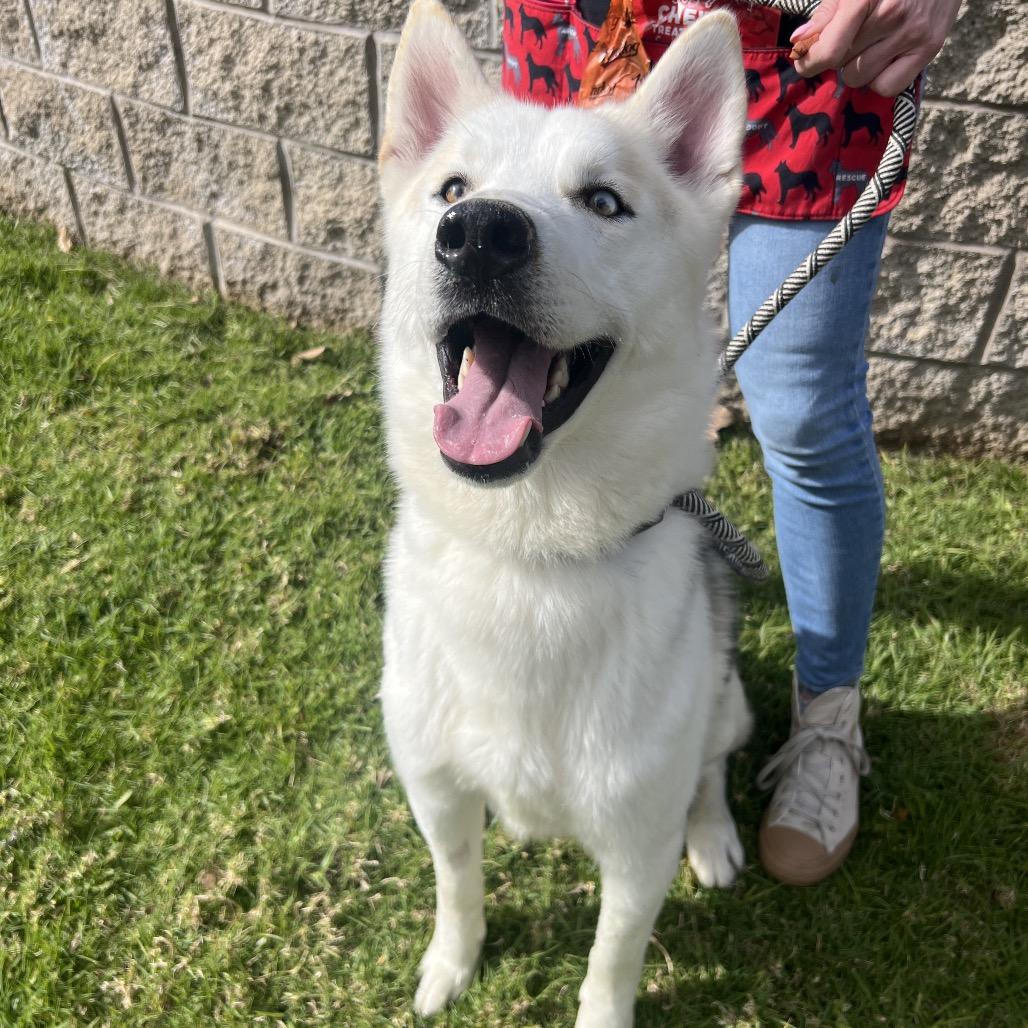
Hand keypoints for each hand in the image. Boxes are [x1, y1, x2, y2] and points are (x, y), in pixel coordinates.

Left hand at [790, 0, 962, 96]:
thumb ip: (826, 13)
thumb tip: (799, 41)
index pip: (829, 51)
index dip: (810, 61)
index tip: (805, 60)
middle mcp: (891, 16)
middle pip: (842, 66)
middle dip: (839, 57)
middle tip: (854, 37)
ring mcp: (912, 34)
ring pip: (860, 79)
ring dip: (858, 68)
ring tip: (871, 44)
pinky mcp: (930, 48)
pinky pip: (888, 87)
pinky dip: (880, 79)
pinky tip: (885, 58)